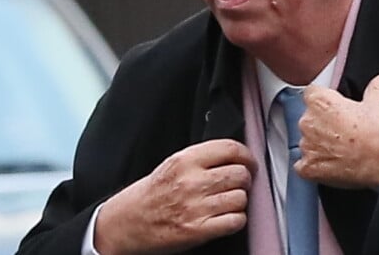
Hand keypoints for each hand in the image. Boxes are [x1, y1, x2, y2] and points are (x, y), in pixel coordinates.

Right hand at [95, 139, 256, 254]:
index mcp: (186, 160)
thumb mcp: (174, 163)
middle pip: (240, 173)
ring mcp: (196, 206)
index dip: (247, 154)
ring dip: (240, 200)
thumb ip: (203, 157)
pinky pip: (235, 221)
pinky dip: (237, 219)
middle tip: (241, 183)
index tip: (250, 161)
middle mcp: (192, 181)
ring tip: (230, 200)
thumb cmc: (153, 193)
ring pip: (241, 197)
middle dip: (246, 178)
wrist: (128, 222)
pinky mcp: (198, 230)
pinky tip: (227, 217)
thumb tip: (236, 154)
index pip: (230, 148)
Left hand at [295, 71, 378, 188]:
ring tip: (340, 150)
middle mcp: (308, 121)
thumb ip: (378, 86)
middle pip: (308, 119)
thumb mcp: (376, 103)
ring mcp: (306, 145)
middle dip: (321, 125)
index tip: (334, 110)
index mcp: (319, 101)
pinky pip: (303, 165)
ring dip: (318, 145)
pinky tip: (330, 166)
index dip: (324, 102)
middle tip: (341, 132)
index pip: (311, 95)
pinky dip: (314, 167)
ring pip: (306, 142)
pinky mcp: (308, 167)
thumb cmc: (378, 132)